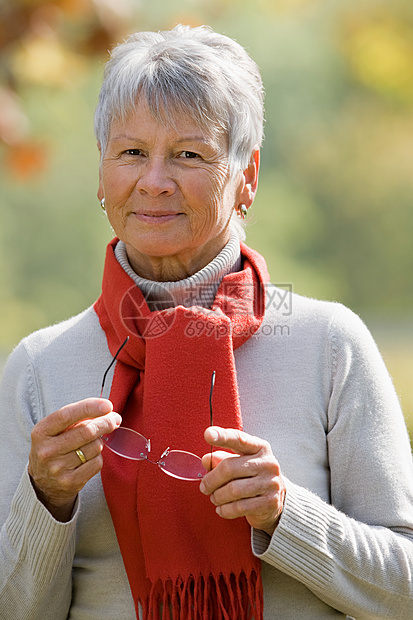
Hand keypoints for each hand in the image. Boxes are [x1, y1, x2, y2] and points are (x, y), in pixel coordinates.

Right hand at [28, 398, 120, 521]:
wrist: (44, 483)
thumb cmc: (55, 447)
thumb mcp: (55, 430)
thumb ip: (76, 418)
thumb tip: (107, 412)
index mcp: (41, 432)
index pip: (67, 415)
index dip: (89, 407)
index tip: (107, 405)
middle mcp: (47, 450)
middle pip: (86, 431)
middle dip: (105, 423)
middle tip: (115, 419)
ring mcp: (58, 468)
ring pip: (95, 446)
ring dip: (99, 442)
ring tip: (91, 444)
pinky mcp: (70, 482)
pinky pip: (97, 463)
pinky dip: (98, 457)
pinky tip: (89, 458)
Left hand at [199, 427, 284, 536]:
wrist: (276, 499)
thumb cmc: (251, 476)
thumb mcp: (238, 462)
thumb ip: (221, 458)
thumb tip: (206, 459)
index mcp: (259, 447)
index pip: (239, 439)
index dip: (223, 437)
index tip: (208, 434)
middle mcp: (268, 463)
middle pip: (230, 468)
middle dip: (211, 480)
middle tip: (204, 487)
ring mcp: (271, 483)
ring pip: (233, 490)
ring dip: (218, 496)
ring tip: (214, 498)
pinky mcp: (270, 502)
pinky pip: (240, 507)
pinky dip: (225, 510)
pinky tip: (221, 509)